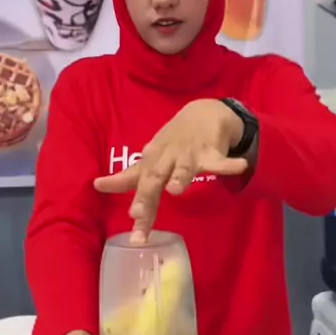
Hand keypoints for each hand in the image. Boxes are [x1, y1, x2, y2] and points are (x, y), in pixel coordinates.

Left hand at [94, 99, 247, 243]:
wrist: (204, 112)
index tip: (130, 222)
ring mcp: (189, 153)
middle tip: (137, 215)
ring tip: (175, 190)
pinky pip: (221, 159)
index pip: (140, 185)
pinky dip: (229, 164)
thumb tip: (97, 186)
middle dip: (146, 196)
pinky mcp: (212, 150)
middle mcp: (167, 158)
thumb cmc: (173, 142)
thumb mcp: (150, 159)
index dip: (136, 203)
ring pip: (184, 167)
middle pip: (155, 179)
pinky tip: (238, 167)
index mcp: (152, 162)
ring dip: (180, 177)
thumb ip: (128, 177)